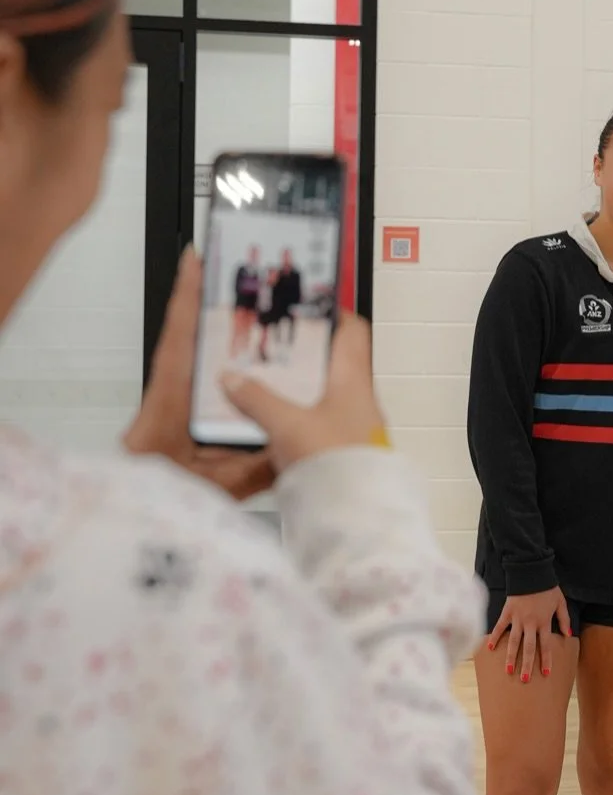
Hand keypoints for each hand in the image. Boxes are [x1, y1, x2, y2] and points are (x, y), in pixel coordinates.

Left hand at [124, 249, 275, 501]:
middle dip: (210, 309)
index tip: (195, 261)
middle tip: (237, 278)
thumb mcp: (220, 488)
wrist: (136, 533)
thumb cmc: (165, 507)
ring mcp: (166, 412)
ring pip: (193, 365)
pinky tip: (253, 378)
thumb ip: (257, 464)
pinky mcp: (172, 427)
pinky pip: (199, 390)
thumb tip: (295, 441)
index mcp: (166, 409)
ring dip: (220, 341)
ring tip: (254, 318)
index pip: (177, 341)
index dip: (185, 298)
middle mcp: (163, 403)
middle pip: (186, 343)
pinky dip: (224, 377)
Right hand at [220, 312, 385, 472]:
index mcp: (354, 380)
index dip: (332, 313)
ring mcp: (356, 429)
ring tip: (265, 384)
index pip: (352, 331)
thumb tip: (232, 377)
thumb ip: (257, 398)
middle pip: (336, 364)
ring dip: (300, 389)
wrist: (358, 520)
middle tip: (272, 347)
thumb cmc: (334, 465)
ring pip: (327, 396)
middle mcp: (361, 401)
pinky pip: (322, 425)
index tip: (307, 304)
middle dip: (305, 354)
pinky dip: (300, 419)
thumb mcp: (287, 425)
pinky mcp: (346, 454)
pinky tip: (274, 427)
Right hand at [489, 588, 574, 682]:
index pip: (545, 645)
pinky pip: (499, 626)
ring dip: (511, 657)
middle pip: (528, 648)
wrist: (531, 572)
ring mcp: (517, 618)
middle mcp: (530, 623)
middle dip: (526, 665)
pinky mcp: (507, 612)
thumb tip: (568, 634)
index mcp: (544, 622)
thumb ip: (564, 619)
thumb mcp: (560, 602)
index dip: (545, 660)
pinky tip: (490, 648)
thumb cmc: (548, 587)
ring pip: (514, 641)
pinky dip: (495, 637)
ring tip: (508, 671)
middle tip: (524, 680)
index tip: (545, 673)